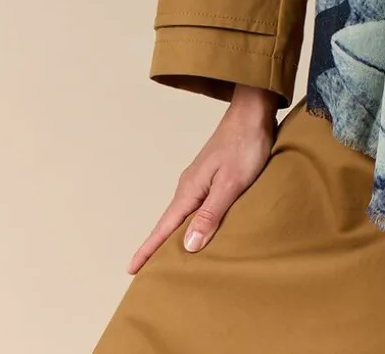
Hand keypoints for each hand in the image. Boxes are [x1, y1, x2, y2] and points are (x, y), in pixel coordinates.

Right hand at [127, 85, 280, 271]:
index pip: (164, 227)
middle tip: (146, 273)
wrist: (253, 111)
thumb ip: (211, 214)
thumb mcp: (231, 183)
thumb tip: (189, 246)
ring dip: (176, 235)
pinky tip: (199, 228)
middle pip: (169, 223)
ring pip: (184, 214)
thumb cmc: (245, 145)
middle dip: (157, 248)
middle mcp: (189, 186)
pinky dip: (192, 221)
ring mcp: (200, 179)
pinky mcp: (212, 175)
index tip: (131, 270)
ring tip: (170, 258)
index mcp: (190, 190)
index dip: (148, 250)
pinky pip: (197, 205)